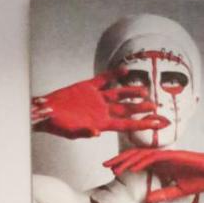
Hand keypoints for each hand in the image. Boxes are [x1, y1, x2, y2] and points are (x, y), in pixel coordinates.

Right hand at [31, 73, 168, 139]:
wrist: (46, 112)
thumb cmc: (58, 125)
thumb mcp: (71, 131)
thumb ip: (85, 131)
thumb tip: (96, 133)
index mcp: (102, 122)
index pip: (126, 124)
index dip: (142, 124)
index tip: (157, 124)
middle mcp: (102, 110)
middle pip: (126, 109)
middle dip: (141, 108)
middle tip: (156, 106)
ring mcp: (97, 98)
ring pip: (119, 94)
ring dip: (131, 92)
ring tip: (145, 90)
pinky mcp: (88, 87)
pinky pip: (104, 79)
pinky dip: (114, 74)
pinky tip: (125, 70)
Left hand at [104, 149, 203, 202]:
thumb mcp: (180, 191)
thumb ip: (164, 194)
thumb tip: (147, 200)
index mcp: (164, 165)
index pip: (140, 163)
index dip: (125, 166)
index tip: (112, 172)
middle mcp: (164, 158)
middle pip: (136, 156)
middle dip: (120, 160)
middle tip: (104, 165)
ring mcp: (169, 155)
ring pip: (142, 155)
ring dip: (127, 160)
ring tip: (113, 166)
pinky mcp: (175, 155)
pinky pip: (155, 158)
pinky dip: (142, 161)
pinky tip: (131, 167)